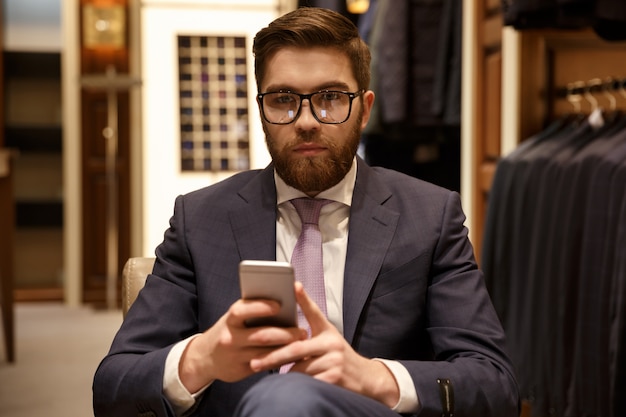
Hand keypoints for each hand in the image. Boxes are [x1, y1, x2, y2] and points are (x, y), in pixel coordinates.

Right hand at [178, 298, 306, 392]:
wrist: (205, 357)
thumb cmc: (229, 330)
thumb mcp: (235, 318)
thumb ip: (252, 312)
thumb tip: (283, 305)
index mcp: (230, 319)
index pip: (242, 310)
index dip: (261, 307)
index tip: (279, 305)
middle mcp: (230, 337)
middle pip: (261, 335)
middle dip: (285, 333)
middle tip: (302, 331)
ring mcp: (235, 355)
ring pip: (265, 353)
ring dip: (286, 348)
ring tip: (301, 342)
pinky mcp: (240, 371)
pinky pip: (264, 365)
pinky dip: (280, 360)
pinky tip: (292, 355)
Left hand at [249, 282, 399, 407]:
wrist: (365, 378)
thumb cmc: (338, 357)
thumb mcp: (328, 339)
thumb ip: (309, 334)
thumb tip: (282, 329)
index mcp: (328, 331)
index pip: (314, 312)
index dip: (304, 299)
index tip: (294, 285)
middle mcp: (332, 343)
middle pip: (296, 349)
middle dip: (273, 357)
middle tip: (255, 362)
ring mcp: (335, 361)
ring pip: (299, 370)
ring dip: (285, 374)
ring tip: (274, 376)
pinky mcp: (335, 379)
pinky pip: (307, 384)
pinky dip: (297, 386)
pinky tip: (291, 387)